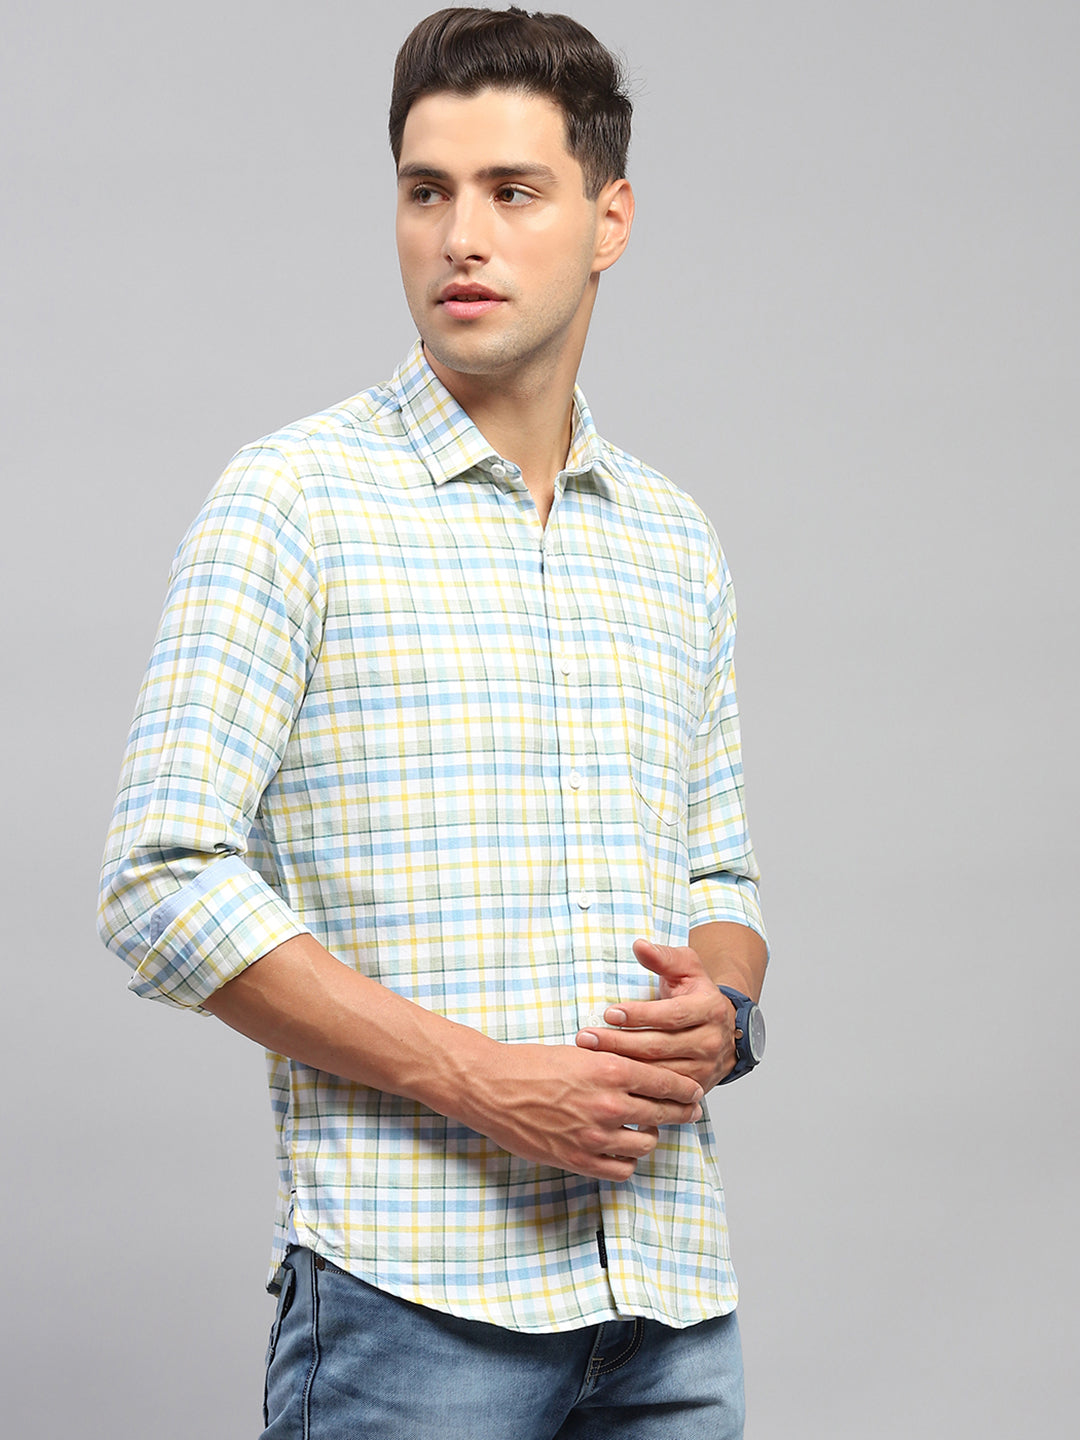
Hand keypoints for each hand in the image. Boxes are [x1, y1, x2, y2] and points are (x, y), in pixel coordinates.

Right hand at [459, 1041, 704, 1181]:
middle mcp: (609, 1105)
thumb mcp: (582, 1054)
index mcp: (611, 1071)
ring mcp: (595, 1137)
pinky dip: (627, 1161)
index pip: (666, 1083)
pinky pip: (621, 1169)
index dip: (686, 1089)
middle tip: (689, 1112)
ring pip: (646, 1143)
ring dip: (650, 1136)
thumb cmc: (532, 1064)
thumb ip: (616, 1067)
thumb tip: (646, 1076)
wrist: (492, 1088)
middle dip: (681, 1112)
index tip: (695, 1092)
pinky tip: (621, 1150)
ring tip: (646, 1129)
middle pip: (664, 1114)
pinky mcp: (579, 1160)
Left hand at [574, 939, 736, 1092]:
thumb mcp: (687, 968)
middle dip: (619, 1042)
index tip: (609, 1012)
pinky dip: (634, 1083)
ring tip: (590, 1053)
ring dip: (622, 1064)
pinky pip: (660, 1089)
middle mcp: (711, 1041)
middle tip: (586, 1037)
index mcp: (710, 1008)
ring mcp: (705, 1067)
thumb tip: (640, 946)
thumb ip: (664, 956)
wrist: (725, 1028)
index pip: (671, 1014)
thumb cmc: (698, 994)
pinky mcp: (694, 1086)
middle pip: (659, 1046)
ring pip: (657, 1070)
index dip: (639, 1015)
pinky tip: (610, 1074)